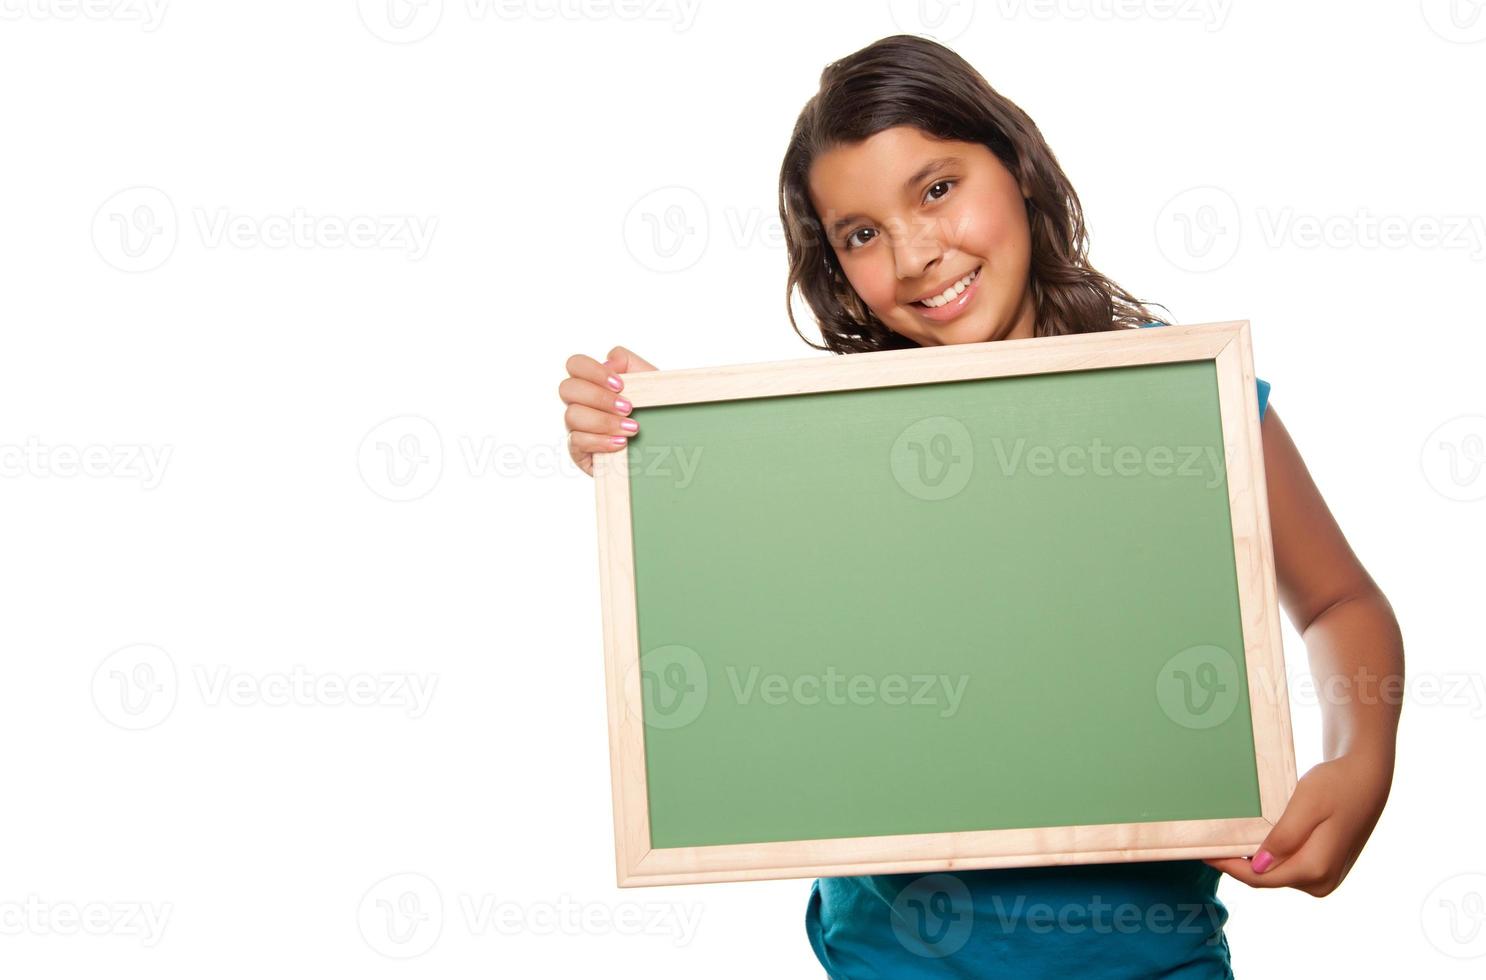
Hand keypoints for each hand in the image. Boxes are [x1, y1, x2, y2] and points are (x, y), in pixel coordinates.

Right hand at [559, 345, 657, 476]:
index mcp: (593, 382)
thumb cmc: (655, 412)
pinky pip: (577, 441)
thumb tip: (609, 361)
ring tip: (632, 428)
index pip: (576, 364)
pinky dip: (601, 441)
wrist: (668, 446)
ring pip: (572, 415)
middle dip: (599, 397)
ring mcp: (577, 427)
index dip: (593, 371)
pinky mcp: (578, 451)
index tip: (620, 384)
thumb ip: (629, 362)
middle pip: (567, 388)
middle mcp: (580, 403)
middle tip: (628, 407)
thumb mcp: (650, 382)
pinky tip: (621, 443)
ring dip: (604, 421)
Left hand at [1204, 749, 1392, 896]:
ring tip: (1228, 839)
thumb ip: (1284, 838)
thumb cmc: (1336, 785)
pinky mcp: (1325, 869)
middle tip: (1209, 843)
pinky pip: (1288, 867)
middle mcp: (1321, 882)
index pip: (1260, 878)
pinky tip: (1254, 840)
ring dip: (1253, 860)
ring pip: (1276, 874)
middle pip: (1266, 879)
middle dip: (1238, 864)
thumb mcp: (1306, 805)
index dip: (1229, 867)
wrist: (1367, 779)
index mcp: (1315, 869)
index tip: (1203, 852)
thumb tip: (1259, 866)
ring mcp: (1325, 878)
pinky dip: (1269, 856)